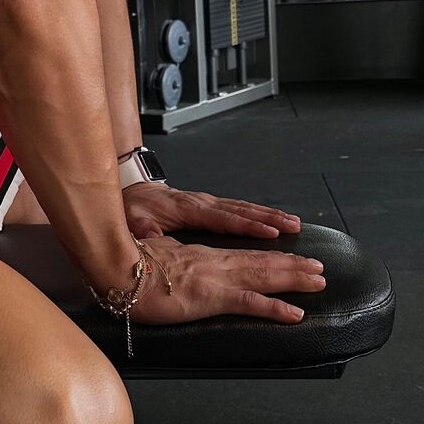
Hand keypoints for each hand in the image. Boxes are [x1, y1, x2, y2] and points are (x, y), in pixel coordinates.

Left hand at [123, 182, 300, 240]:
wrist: (130, 190)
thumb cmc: (132, 208)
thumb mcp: (131, 219)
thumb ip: (143, 228)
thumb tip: (150, 233)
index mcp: (187, 209)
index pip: (223, 219)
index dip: (247, 226)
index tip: (270, 233)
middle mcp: (202, 203)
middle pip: (241, 210)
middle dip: (269, 219)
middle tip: (293, 227)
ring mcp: (207, 202)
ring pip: (244, 208)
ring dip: (269, 215)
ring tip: (293, 223)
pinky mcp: (208, 205)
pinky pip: (238, 209)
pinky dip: (259, 214)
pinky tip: (274, 221)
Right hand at [126, 234, 325, 324]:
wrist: (117, 268)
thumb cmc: (130, 265)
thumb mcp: (158, 260)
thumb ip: (174, 262)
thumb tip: (178, 266)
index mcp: (204, 255)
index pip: (245, 255)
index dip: (271, 256)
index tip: (292, 257)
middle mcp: (216, 263)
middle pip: (262, 262)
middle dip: (293, 266)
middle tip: (320, 269)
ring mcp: (216, 278)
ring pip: (264, 276)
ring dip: (294, 279)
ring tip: (318, 282)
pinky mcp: (211, 297)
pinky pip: (250, 303)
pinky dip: (275, 307)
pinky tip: (295, 313)